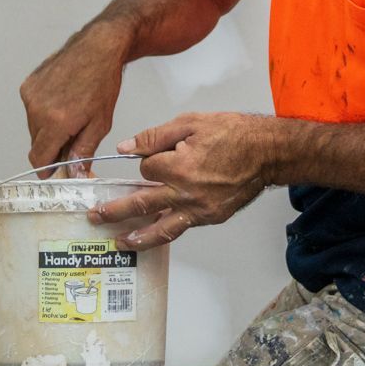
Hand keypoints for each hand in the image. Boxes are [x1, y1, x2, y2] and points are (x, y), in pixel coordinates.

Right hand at [20, 27, 127, 176]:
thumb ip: (83, 152)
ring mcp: (30, 95)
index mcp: (55, 122)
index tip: (53, 173)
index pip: (39, 158)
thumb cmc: (103, 83)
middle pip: (36, 143)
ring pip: (33, 127)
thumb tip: (75, 174)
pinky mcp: (28, 85)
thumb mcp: (99, 123)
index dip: (46, 169)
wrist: (97, 47)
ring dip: (47, 129)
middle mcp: (37, 109)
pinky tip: (62, 101)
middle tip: (72, 139)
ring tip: (70, 115)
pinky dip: (44, 112)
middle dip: (51, 148)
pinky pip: (31, 109)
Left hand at [89, 113, 274, 249]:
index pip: (145, 168)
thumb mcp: (192, 123)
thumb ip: (155, 136)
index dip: (145, 161)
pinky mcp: (210, 217)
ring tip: (121, 242)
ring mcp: (199, 209)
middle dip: (115, 210)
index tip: (151, 157)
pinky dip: (166, 233)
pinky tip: (154, 235)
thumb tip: (125, 148)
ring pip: (161, 228)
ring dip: (138, 237)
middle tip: (97, 215)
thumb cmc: (234, 133)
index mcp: (179, 165)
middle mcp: (186, 192)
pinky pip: (182, 228)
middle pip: (141, 203)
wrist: (267, 152)